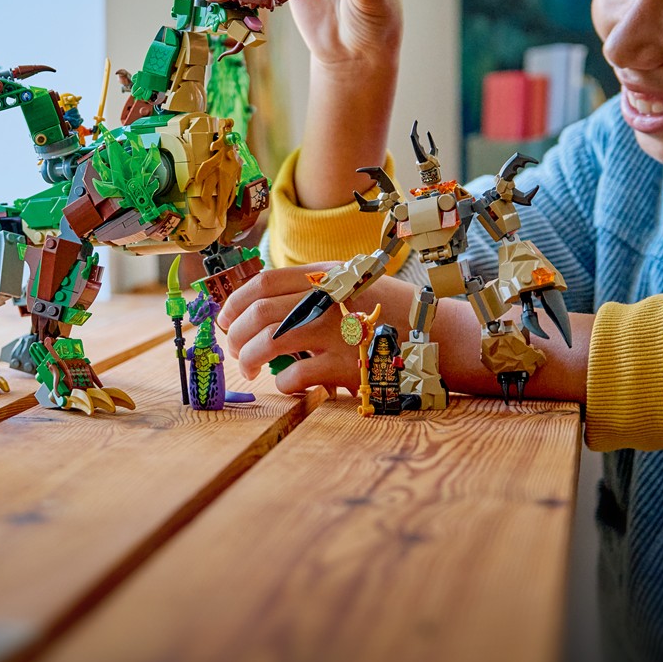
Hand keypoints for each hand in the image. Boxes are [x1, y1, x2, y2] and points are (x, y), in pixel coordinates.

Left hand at [218, 264, 421, 396]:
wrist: (437, 336)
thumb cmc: (391, 311)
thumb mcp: (354, 282)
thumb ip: (314, 288)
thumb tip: (263, 303)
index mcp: (325, 276)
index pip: (262, 281)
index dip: (235, 301)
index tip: (224, 318)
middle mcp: (326, 300)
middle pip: (258, 313)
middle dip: (235, 334)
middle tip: (234, 349)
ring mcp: (335, 333)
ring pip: (268, 343)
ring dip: (249, 358)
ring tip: (250, 369)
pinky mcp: (344, 367)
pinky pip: (295, 378)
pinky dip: (282, 384)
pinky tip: (286, 385)